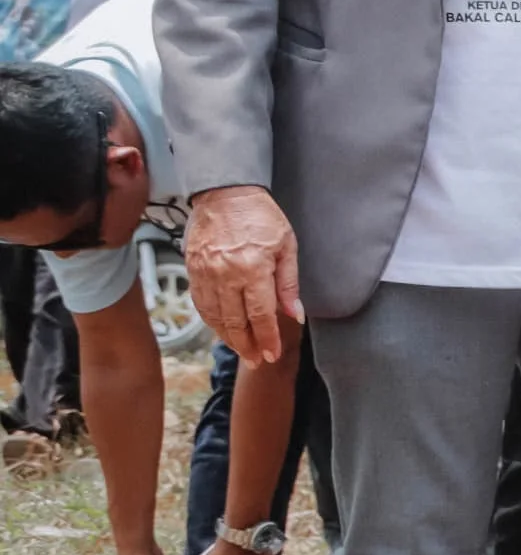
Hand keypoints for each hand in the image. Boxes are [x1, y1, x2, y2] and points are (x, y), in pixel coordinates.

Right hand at [186, 186, 300, 366]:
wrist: (225, 193)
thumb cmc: (261, 217)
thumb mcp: (286, 247)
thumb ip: (288, 284)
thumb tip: (294, 315)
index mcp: (253, 269)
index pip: (260, 316)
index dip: (267, 339)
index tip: (272, 355)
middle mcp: (225, 274)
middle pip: (235, 322)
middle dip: (247, 346)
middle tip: (257, 361)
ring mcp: (205, 273)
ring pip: (215, 316)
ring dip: (228, 337)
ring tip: (241, 350)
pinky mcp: (192, 269)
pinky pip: (200, 303)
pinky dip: (211, 320)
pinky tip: (222, 329)